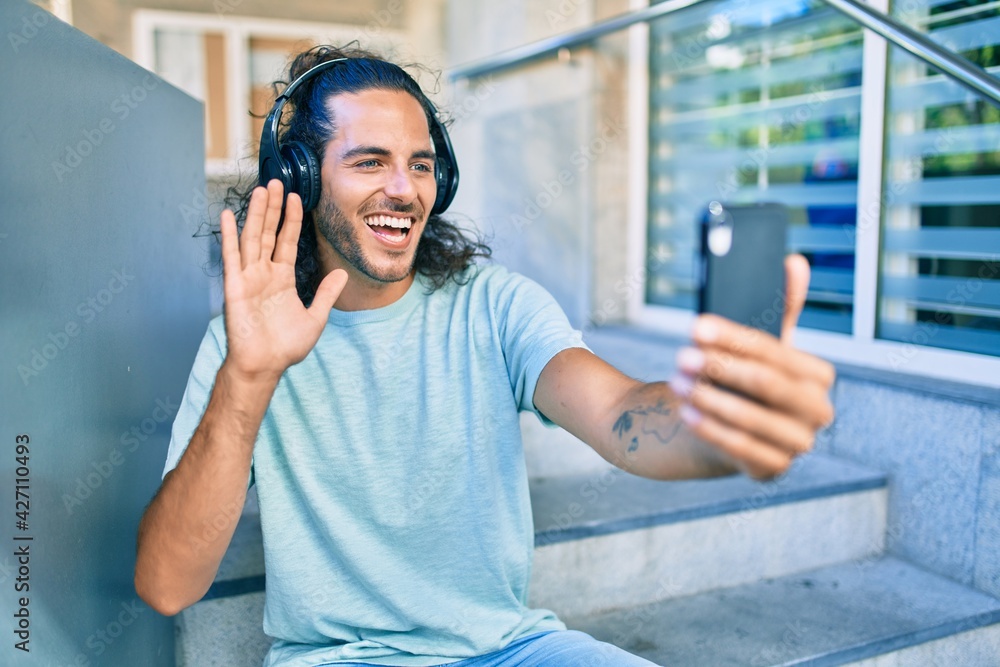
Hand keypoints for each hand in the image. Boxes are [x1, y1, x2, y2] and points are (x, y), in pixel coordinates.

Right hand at [219, 179, 347, 381]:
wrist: (265, 365)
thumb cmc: (286, 346)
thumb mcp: (315, 317)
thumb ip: (326, 294)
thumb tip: (342, 275)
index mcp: (282, 279)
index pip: (287, 242)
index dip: (292, 220)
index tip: (296, 198)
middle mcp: (264, 274)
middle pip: (268, 233)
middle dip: (273, 209)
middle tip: (276, 183)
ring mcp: (248, 278)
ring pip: (252, 238)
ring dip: (255, 214)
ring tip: (261, 190)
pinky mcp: (235, 286)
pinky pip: (231, 257)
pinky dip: (228, 236)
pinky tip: (226, 215)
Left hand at [672, 254, 834, 478]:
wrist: (724, 426)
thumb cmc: (742, 379)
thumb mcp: (759, 346)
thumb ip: (779, 307)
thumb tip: (793, 261)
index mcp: (818, 376)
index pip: (775, 352)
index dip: (734, 338)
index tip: (696, 326)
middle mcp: (817, 412)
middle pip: (766, 385)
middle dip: (721, 368)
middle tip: (682, 356)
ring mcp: (797, 444)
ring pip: (752, 418)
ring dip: (709, 399)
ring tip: (677, 383)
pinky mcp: (772, 470)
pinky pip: (741, 450)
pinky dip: (711, 429)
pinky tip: (686, 413)